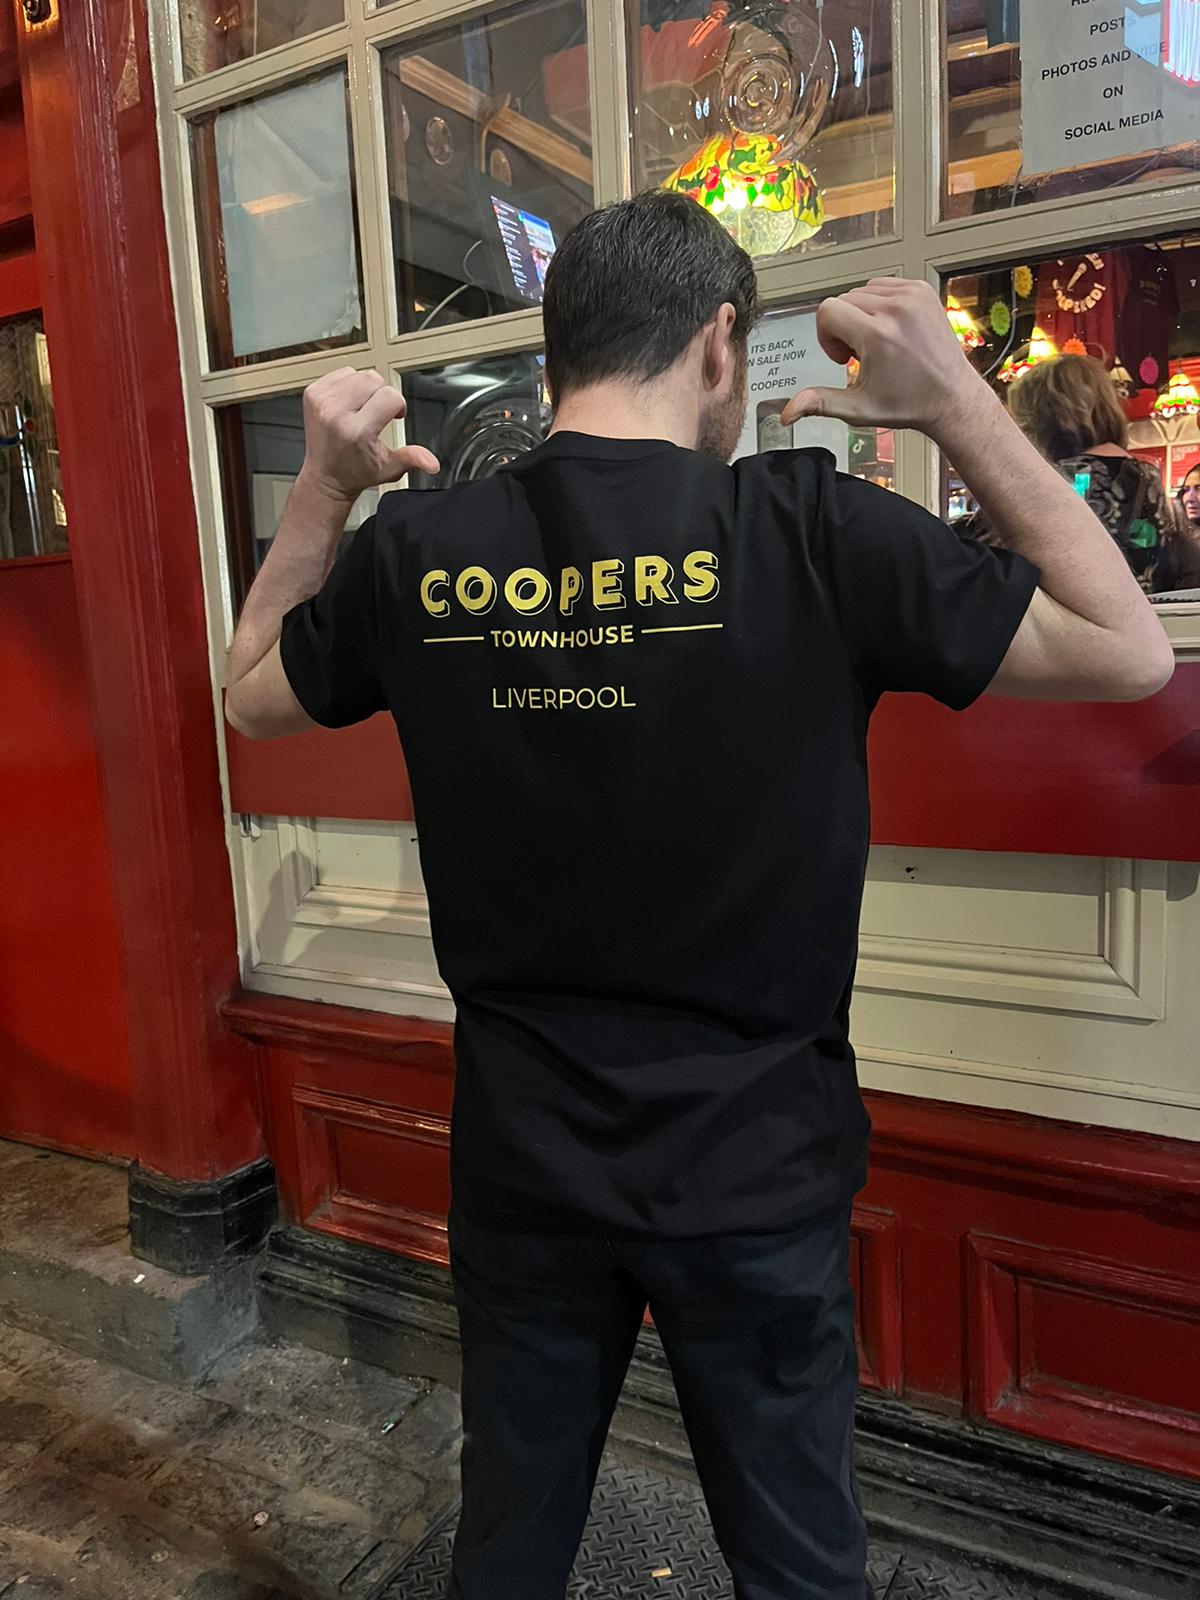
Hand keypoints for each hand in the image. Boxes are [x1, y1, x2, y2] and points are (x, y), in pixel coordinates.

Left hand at [299, 367, 439, 503]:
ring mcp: (322, 401)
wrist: (325, 477)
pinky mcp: (312, 393)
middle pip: (374, 380)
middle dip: (382, 395)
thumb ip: (412, 459)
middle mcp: (336, 413)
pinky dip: (350, 383)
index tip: (394, 416)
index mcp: (357, 431)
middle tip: (377, 413)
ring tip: (363, 408)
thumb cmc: (354, 472)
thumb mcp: (389, 468)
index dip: (398, 406)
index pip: (390, 397)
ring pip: (359, 374)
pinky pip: (341, 373)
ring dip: (366, 388)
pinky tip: (349, 402)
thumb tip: (432, 463)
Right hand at [780, 279, 987, 440]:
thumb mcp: (858, 408)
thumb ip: (819, 403)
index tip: (844, 356)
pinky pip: (884, 285)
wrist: (951, 396)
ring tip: (878, 343)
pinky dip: (879, 305)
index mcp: (877, 334)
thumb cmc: (909, 403)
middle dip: (844, 327)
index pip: (827, 310)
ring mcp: (912, 295)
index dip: (827, 335)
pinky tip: (890, 330)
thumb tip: (787, 413)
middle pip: (843, 300)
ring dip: (861, 315)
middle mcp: (896, 308)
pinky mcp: (922, 289)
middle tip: (863, 355)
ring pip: (862, 291)